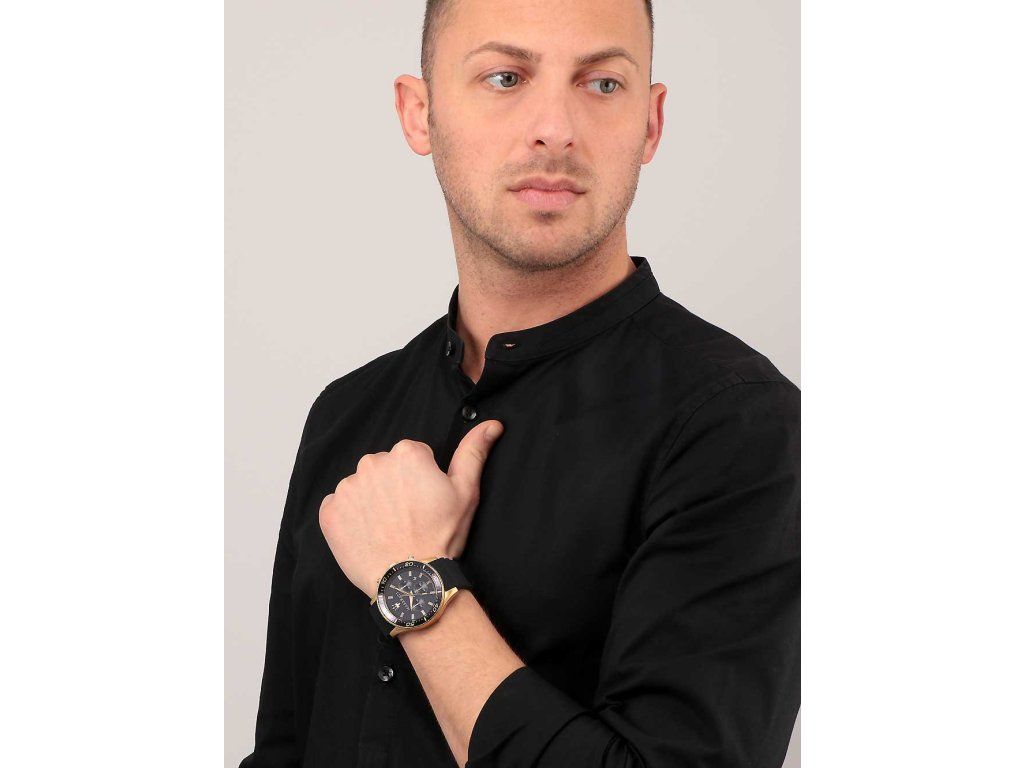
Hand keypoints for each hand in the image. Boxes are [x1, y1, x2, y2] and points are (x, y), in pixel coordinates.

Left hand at [318, 419, 503, 597]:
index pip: (411, 456)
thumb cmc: (441, 536)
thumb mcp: (466, 492)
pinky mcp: (329, 511)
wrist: (411, 581)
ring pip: (361, 486)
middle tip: (408, 516)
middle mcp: (372, 463)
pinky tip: (369, 534)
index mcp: (406, 453)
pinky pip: (339, 506)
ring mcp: (348, 487)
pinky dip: (350, 518)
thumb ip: (473, 452)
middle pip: (384, 468)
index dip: (421, 480)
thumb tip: (492, 425)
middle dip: (394, 486)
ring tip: (388, 527)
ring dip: (372, 502)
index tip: (424, 502)